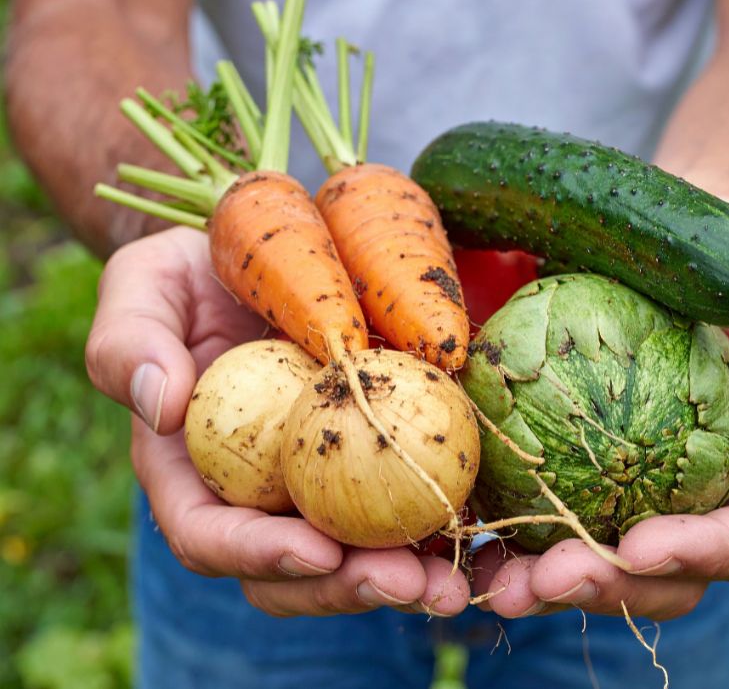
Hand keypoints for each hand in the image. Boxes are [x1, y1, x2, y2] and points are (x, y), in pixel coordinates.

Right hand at [86, 227, 469, 616]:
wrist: (257, 255)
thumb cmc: (191, 273)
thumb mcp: (143, 287)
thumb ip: (129, 343)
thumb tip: (158, 405)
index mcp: (190, 471)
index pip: (208, 536)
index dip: (257, 554)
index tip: (316, 548)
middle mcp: (256, 492)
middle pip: (293, 567)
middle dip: (347, 587)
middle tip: (407, 581)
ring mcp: (317, 481)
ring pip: (356, 552)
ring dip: (405, 575)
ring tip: (455, 582)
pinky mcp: (373, 457)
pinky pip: (404, 501)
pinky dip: (440, 524)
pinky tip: (485, 531)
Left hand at [469, 212, 728, 618]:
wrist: (678, 238)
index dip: (697, 555)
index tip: (638, 547)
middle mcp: (695, 500)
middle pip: (661, 576)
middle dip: (606, 588)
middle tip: (544, 580)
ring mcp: (631, 492)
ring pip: (595, 559)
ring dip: (544, 583)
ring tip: (497, 582)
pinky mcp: (574, 467)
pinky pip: (542, 511)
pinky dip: (507, 533)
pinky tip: (468, 533)